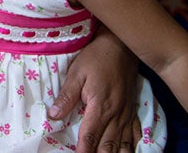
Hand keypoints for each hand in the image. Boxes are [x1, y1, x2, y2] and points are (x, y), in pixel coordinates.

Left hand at [48, 29, 140, 152]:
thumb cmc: (96, 57)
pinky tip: (127, 152)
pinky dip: (130, 146)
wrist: (120, 45)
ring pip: (122, 144)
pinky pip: (134, 133)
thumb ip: (66, 96)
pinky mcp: (132, 109)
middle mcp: (116, 114)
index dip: (83, 152)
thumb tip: (53, 115)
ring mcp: (126, 113)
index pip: (90, 137)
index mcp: (100, 107)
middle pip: (107, 145)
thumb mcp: (77, 73)